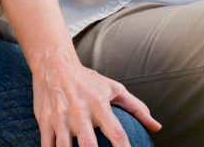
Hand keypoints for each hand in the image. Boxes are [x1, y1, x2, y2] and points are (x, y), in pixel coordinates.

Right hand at [33, 48, 160, 146]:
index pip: (116, 132)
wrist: (54, 65)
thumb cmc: (88, 80)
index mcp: (99, 104)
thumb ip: (136, 108)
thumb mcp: (114, 89)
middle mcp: (80, 112)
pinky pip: (47, 145)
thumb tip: (157, 127)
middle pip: (88, 144)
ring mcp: (61, 118)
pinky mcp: (46, 122)